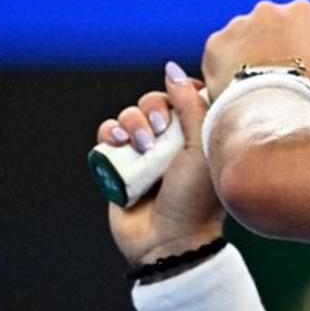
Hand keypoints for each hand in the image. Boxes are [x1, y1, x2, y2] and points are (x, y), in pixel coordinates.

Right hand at [96, 63, 224, 267]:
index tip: (180, 103)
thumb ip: (192, 105)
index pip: (185, 94)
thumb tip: (172, 69)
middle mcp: (172, 139)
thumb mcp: (201, 147)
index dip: (179, 92)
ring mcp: (145, 151)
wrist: (168, 241)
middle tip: (159, 130)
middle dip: (152, 109)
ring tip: (140, 146)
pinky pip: (108, 134)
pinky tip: (117, 143)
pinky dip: (109, 132)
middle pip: (154, 101)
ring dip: (131, 123)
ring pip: (129, 116)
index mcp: (199, 132)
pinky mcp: (119, 164)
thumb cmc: (194, 198)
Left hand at [201, 0, 309, 110]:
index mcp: (304, 12)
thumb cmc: (307, 97)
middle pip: (273, 24)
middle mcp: (269, 10)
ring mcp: (239, 24)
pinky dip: (226, 66)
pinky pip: (222, 52)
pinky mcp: (216, 42)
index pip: (305, 21)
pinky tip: (236, 86)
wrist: (270, 112)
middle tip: (280, 74)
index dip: (306, 41)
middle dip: (275, 44)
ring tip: (256, 84)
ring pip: (245, 36)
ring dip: (250, 54)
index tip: (305, 61)